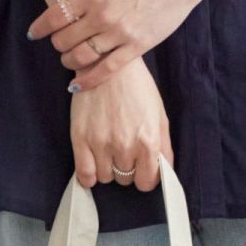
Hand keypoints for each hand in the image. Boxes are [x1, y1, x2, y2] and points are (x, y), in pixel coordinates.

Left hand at [26, 0, 218, 89]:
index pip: (55, 16)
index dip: (40, 27)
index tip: (34, 33)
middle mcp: (103, 14)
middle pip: (65, 39)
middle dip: (56, 44)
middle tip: (58, 44)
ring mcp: (120, 33)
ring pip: (82, 57)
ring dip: (69, 62)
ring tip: (69, 60)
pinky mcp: (137, 47)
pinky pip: (108, 69)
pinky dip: (89, 80)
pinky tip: (77, 85)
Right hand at [69, 57, 172, 189]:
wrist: (106, 63)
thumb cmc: (136, 87)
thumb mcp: (159, 114)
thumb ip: (164, 146)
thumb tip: (165, 171)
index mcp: (147, 141)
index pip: (146, 182)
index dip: (145, 176)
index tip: (142, 168)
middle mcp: (124, 146)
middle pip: (125, 179)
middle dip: (126, 168)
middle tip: (124, 149)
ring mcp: (101, 144)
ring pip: (105, 178)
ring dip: (108, 168)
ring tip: (108, 150)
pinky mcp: (80, 139)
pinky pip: (84, 174)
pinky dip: (89, 176)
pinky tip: (93, 165)